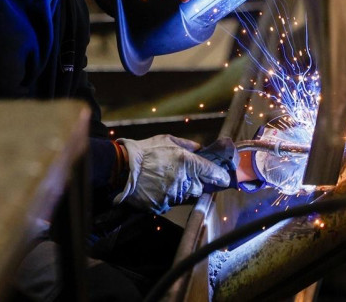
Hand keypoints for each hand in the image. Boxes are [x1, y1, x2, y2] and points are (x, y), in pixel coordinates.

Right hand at [114, 135, 230, 213]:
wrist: (121, 169)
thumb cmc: (144, 152)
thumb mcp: (166, 140)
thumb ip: (187, 144)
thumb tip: (200, 148)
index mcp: (187, 162)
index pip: (212, 172)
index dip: (221, 176)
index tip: (225, 178)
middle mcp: (184, 180)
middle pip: (200, 187)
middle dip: (198, 183)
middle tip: (188, 176)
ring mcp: (174, 195)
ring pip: (187, 196)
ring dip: (183, 190)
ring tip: (168, 180)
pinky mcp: (163, 205)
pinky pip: (173, 202)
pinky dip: (169, 197)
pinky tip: (159, 188)